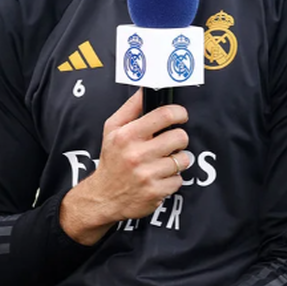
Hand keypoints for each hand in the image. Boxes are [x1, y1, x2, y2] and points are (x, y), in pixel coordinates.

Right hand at [59, 89, 192, 244]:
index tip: (181, 115)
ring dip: (177, 160)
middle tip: (169, 143)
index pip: (164, 115)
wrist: (103, 197)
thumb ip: (131, 107)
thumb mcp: (112, 129)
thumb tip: (146, 88)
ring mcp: (147, 175)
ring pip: (183, 159)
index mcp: (127, 136)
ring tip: (163, 162)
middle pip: (180, 137)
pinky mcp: (155, 192)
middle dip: (178, 139)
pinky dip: (172, 179)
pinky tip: (159, 178)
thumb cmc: (112, 159)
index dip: (179, 113)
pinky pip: (179, 180)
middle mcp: (136, 155)